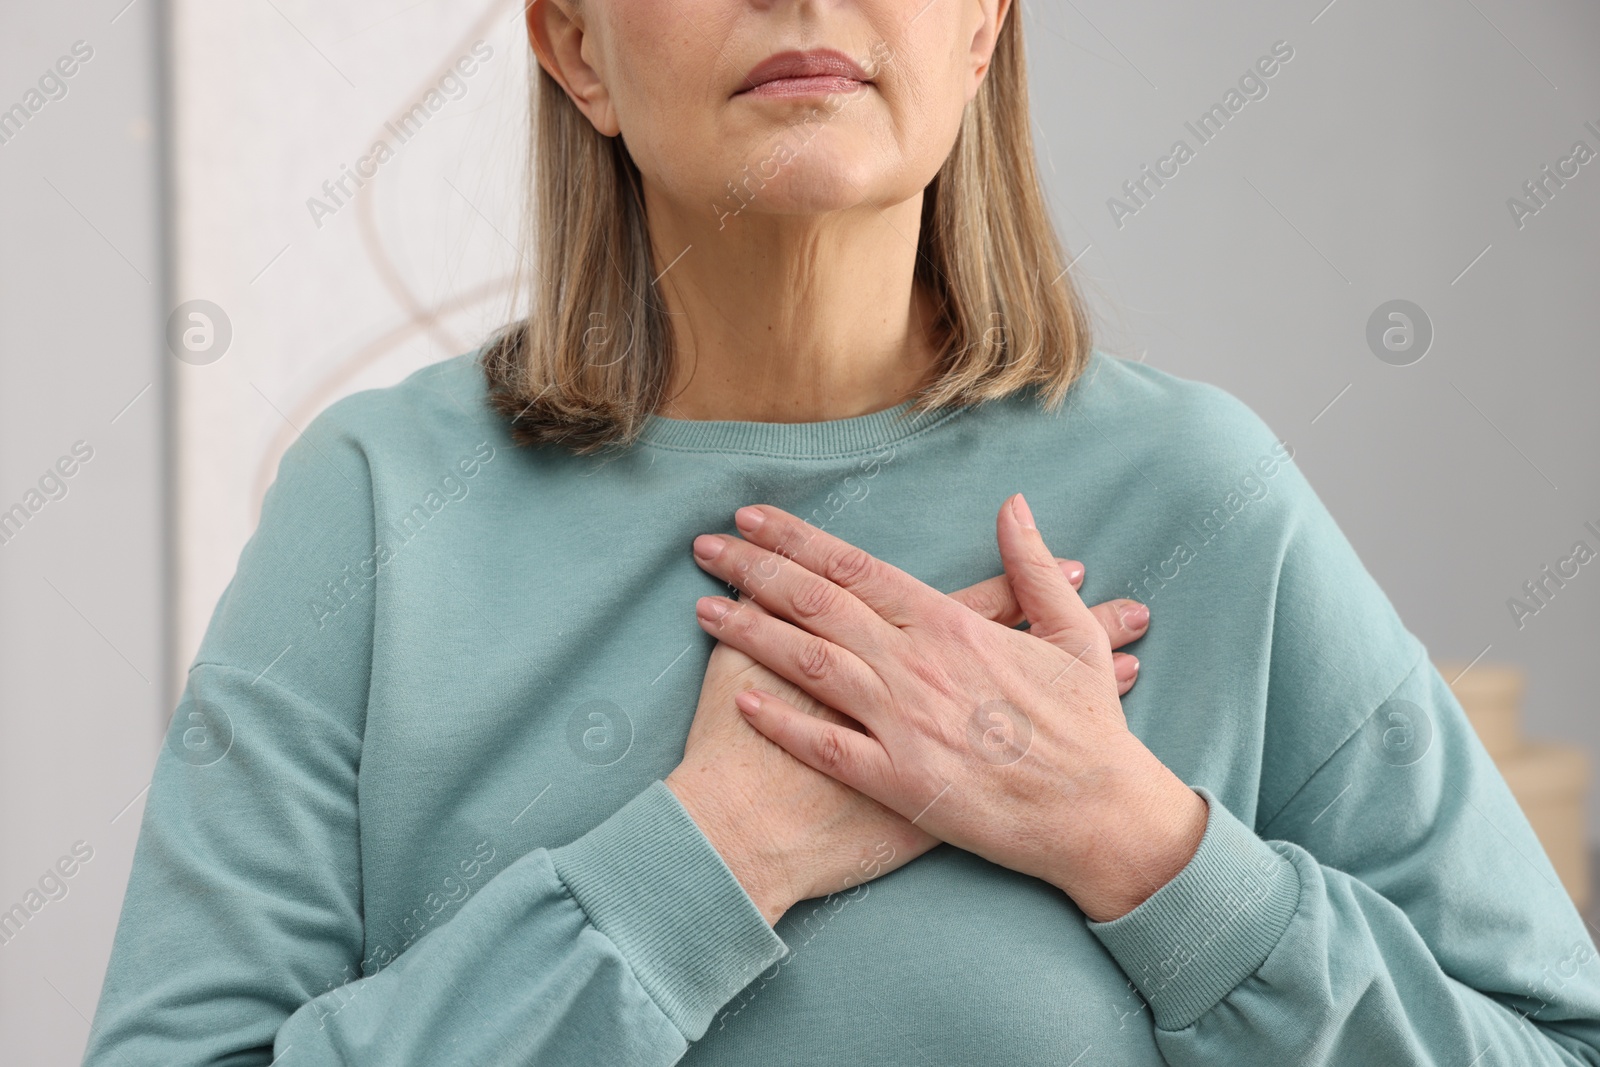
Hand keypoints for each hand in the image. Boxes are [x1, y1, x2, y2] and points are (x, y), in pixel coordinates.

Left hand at [687, 495, 1206, 922]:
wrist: (1100, 816)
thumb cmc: (1089, 727)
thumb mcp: (1070, 633)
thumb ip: (1029, 567)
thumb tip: (1013, 505)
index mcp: (950, 625)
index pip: (855, 568)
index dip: (797, 539)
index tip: (752, 518)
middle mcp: (915, 666)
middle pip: (816, 604)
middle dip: (754, 569)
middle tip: (705, 547)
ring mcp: (902, 724)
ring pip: (808, 664)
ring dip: (750, 633)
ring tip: (703, 606)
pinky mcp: (897, 781)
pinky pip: (824, 747)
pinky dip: (779, 722)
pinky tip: (738, 700)